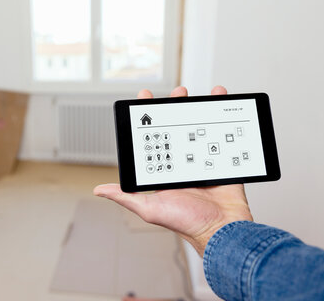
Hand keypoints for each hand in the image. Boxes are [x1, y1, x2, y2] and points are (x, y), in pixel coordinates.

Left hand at [94, 86, 252, 255]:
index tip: (143, 99)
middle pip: (177, 128)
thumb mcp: (150, 208)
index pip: (152, 139)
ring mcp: (202, 162)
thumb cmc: (187, 223)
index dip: (147, 118)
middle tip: (177, 93)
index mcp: (164, 171)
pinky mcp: (222, 163)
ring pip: (199, 129)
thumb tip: (99, 190)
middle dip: (175, 108)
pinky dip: (224, 121)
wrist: (222, 230)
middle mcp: (181, 164)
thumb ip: (127, 197)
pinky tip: (222, 105)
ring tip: (199, 94)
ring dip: (199, 109)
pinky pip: (223, 139)